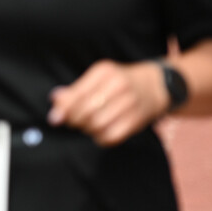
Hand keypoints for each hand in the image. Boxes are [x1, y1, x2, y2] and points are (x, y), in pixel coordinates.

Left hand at [47, 59, 168, 146]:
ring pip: (97, 125)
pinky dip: (101, 138)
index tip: (55, 117)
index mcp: (105, 72)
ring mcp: (130, 103)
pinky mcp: (137, 120)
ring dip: (87, 129)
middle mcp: (118, 85)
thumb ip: (76, 89)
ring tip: (88, 126)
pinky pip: (111, 136)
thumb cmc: (119, 82)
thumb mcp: (99, 77)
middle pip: (86, 111)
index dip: (63, 109)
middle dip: (75, 120)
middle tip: (74, 122)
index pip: (77, 94)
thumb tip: (55, 100)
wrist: (156, 85)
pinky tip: (100, 133)